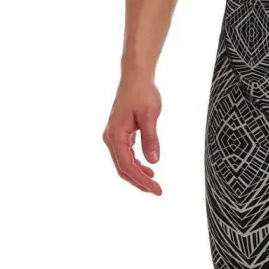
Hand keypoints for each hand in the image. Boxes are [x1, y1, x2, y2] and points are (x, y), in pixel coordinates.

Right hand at [102, 73, 162, 194]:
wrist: (135, 77)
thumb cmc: (142, 93)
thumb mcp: (150, 115)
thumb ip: (151, 138)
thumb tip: (153, 161)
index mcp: (115, 135)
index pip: (127, 165)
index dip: (141, 180)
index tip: (156, 189)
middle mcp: (111, 138)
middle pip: (123, 168)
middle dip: (139, 181)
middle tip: (157, 191)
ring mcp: (114, 136)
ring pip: (123, 162)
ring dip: (137, 174)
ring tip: (153, 182)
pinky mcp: (120, 133)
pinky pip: (125, 154)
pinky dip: (135, 163)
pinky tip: (147, 167)